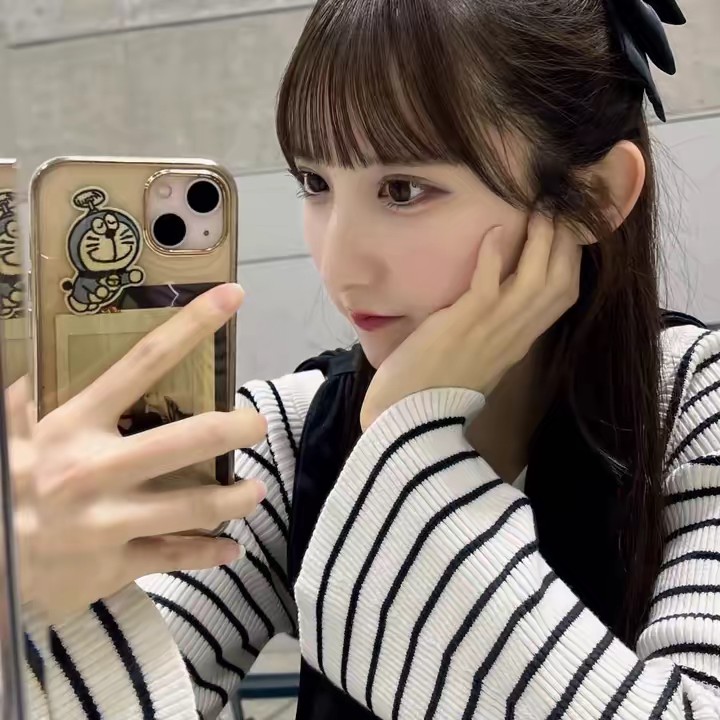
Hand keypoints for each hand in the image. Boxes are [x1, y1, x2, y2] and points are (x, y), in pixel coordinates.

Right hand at [21, 283, 267, 623]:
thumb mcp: (9, 429)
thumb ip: (30, 392)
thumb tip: (50, 346)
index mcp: (73, 426)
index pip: (142, 363)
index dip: (191, 327)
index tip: (232, 298)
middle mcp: (97, 470)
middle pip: (186, 440)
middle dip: (233, 428)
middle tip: (256, 424)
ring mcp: (108, 522)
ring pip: (193, 506)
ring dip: (235, 497)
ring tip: (256, 489)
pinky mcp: (111, 565)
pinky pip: (170, 559)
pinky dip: (206, 554)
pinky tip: (229, 549)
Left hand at [361, 215, 582, 429]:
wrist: (409, 414)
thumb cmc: (438, 385)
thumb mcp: (480, 356)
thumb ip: (494, 329)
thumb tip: (495, 297)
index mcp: (521, 340)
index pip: (564, 295)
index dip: (571, 259)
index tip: (568, 229)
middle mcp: (516, 333)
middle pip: (560, 282)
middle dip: (566, 241)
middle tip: (557, 208)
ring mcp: (492, 328)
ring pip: (535, 280)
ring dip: (540, 241)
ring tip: (537, 210)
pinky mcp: (465, 323)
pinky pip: (488, 284)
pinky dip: (492, 256)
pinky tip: (493, 231)